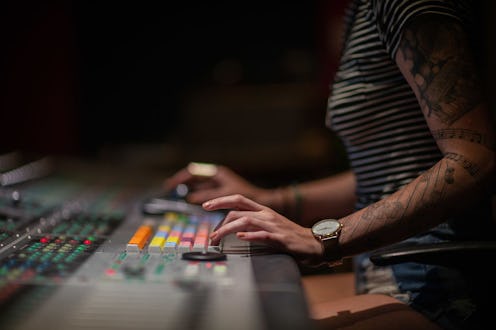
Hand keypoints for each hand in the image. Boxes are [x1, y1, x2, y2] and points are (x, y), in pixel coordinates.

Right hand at [164, 162, 269, 204]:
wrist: (260, 200)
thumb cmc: (246, 196)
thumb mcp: (225, 196)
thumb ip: (207, 197)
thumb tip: (191, 198)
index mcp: (216, 173)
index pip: (193, 172)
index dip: (181, 178)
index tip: (171, 184)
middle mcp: (216, 175)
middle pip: (194, 176)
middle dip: (181, 181)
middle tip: (169, 187)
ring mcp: (217, 182)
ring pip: (198, 183)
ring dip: (188, 187)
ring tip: (176, 192)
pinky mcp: (219, 190)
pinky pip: (203, 190)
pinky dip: (196, 193)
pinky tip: (190, 198)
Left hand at [203, 194, 321, 260]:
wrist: (314, 243)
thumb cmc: (290, 236)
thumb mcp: (269, 225)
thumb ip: (254, 224)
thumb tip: (232, 229)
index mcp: (263, 210)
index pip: (238, 199)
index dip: (220, 200)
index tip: (205, 205)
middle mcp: (266, 215)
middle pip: (237, 211)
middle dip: (220, 222)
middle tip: (211, 236)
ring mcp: (273, 226)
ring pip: (246, 221)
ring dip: (228, 229)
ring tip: (217, 238)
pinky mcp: (281, 238)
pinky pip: (264, 235)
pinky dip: (251, 235)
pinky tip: (241, 237)